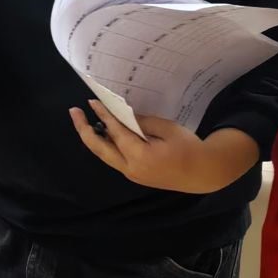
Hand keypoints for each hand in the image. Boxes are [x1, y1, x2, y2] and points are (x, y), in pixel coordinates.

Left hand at [68, 104, 249, 194]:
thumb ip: (142, 123)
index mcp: (140, 155)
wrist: (203, 173)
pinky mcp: (136, 175)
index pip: (115, 132)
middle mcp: (130, 168)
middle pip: (99, 149)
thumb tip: (123, 117)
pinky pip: (115, 159)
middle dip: (84, 130)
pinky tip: (106, 134)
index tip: (92, 102)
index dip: (103, 116)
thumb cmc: (189, 148)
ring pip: (105, 156)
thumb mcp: (167, 129)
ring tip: (84, 122)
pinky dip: (107, 146)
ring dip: (93, 139)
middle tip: (74, 113)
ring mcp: (132, 174)